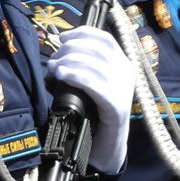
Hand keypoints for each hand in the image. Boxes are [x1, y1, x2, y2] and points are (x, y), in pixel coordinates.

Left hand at [46, 26, 133, 173]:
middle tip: (54, 60)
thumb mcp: (87, 85)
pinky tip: (62, 75)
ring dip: (69, 62)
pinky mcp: (116, 106)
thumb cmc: (93, 114)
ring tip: (54, 70)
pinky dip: (76, 76)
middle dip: (70, 50)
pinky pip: (95, 84)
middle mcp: (126, 74)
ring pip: (94, 65)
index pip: (105, 39)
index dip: (82, 33)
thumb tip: (56, 57)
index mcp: (122, 65)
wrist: (106, 147)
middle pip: (96, 49)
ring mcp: (123, 90)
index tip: (62, 38)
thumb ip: (78, 68)